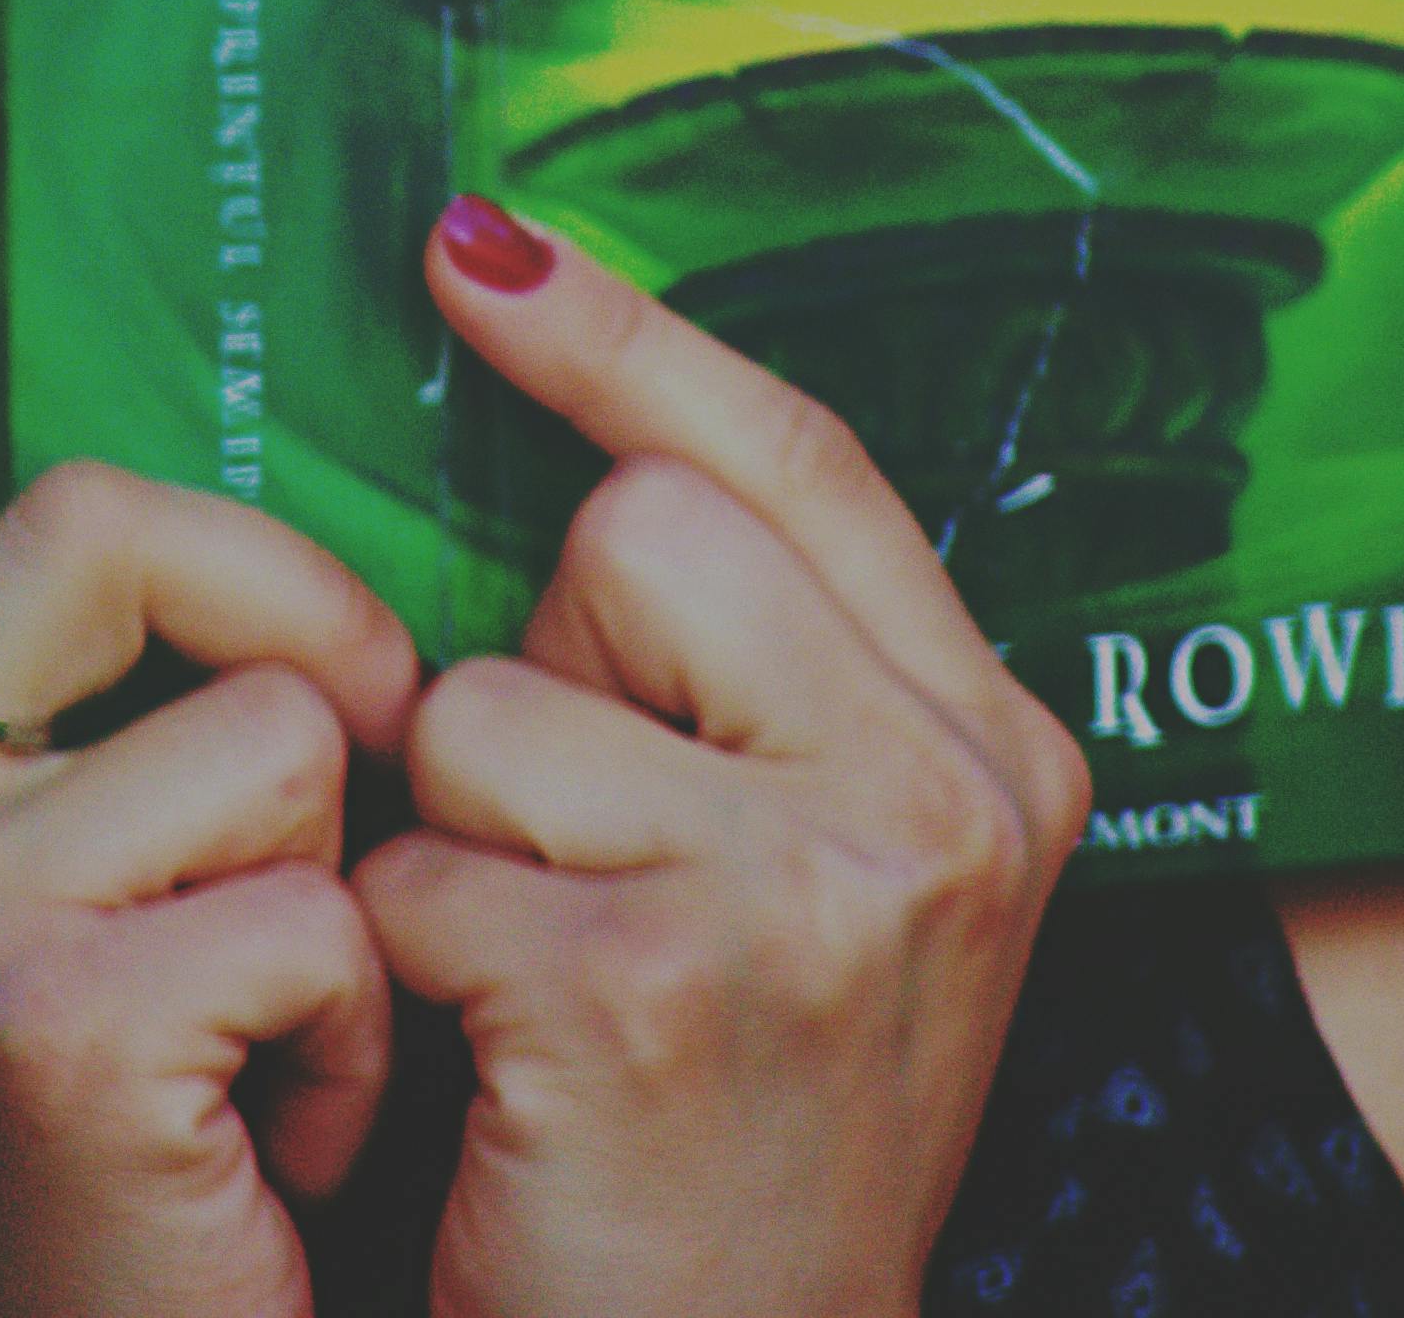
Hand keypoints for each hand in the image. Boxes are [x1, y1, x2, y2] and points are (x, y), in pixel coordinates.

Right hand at [0, 20, 422, 1317]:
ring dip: (346, 894)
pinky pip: (316, 894)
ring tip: (277, 1060)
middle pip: (118, 517)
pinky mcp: (20, 1008)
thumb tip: (192, 530)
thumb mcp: (30, 925)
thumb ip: (57, 730)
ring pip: (270, 715)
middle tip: (333, 827)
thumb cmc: (106, 1190)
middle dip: (308, 636)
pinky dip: (359, 1032)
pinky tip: (277, 1154)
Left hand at [358, 194, 1093, 1317]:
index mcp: (998, 756)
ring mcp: (816, 893)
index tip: (473, 248)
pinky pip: (418, 866)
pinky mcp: (657, 989)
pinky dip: (404, 975)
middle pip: (633, 538)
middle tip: (582, 877)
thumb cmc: (729, 1155)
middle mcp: (945, 803)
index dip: (625, 337)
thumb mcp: (821, 893)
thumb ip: (759, 683)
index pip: (798, 456)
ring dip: (455, 844)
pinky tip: (489, 1088)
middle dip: (542, 683)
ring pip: (490, 703)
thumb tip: (578, 436)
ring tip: (535, 998)